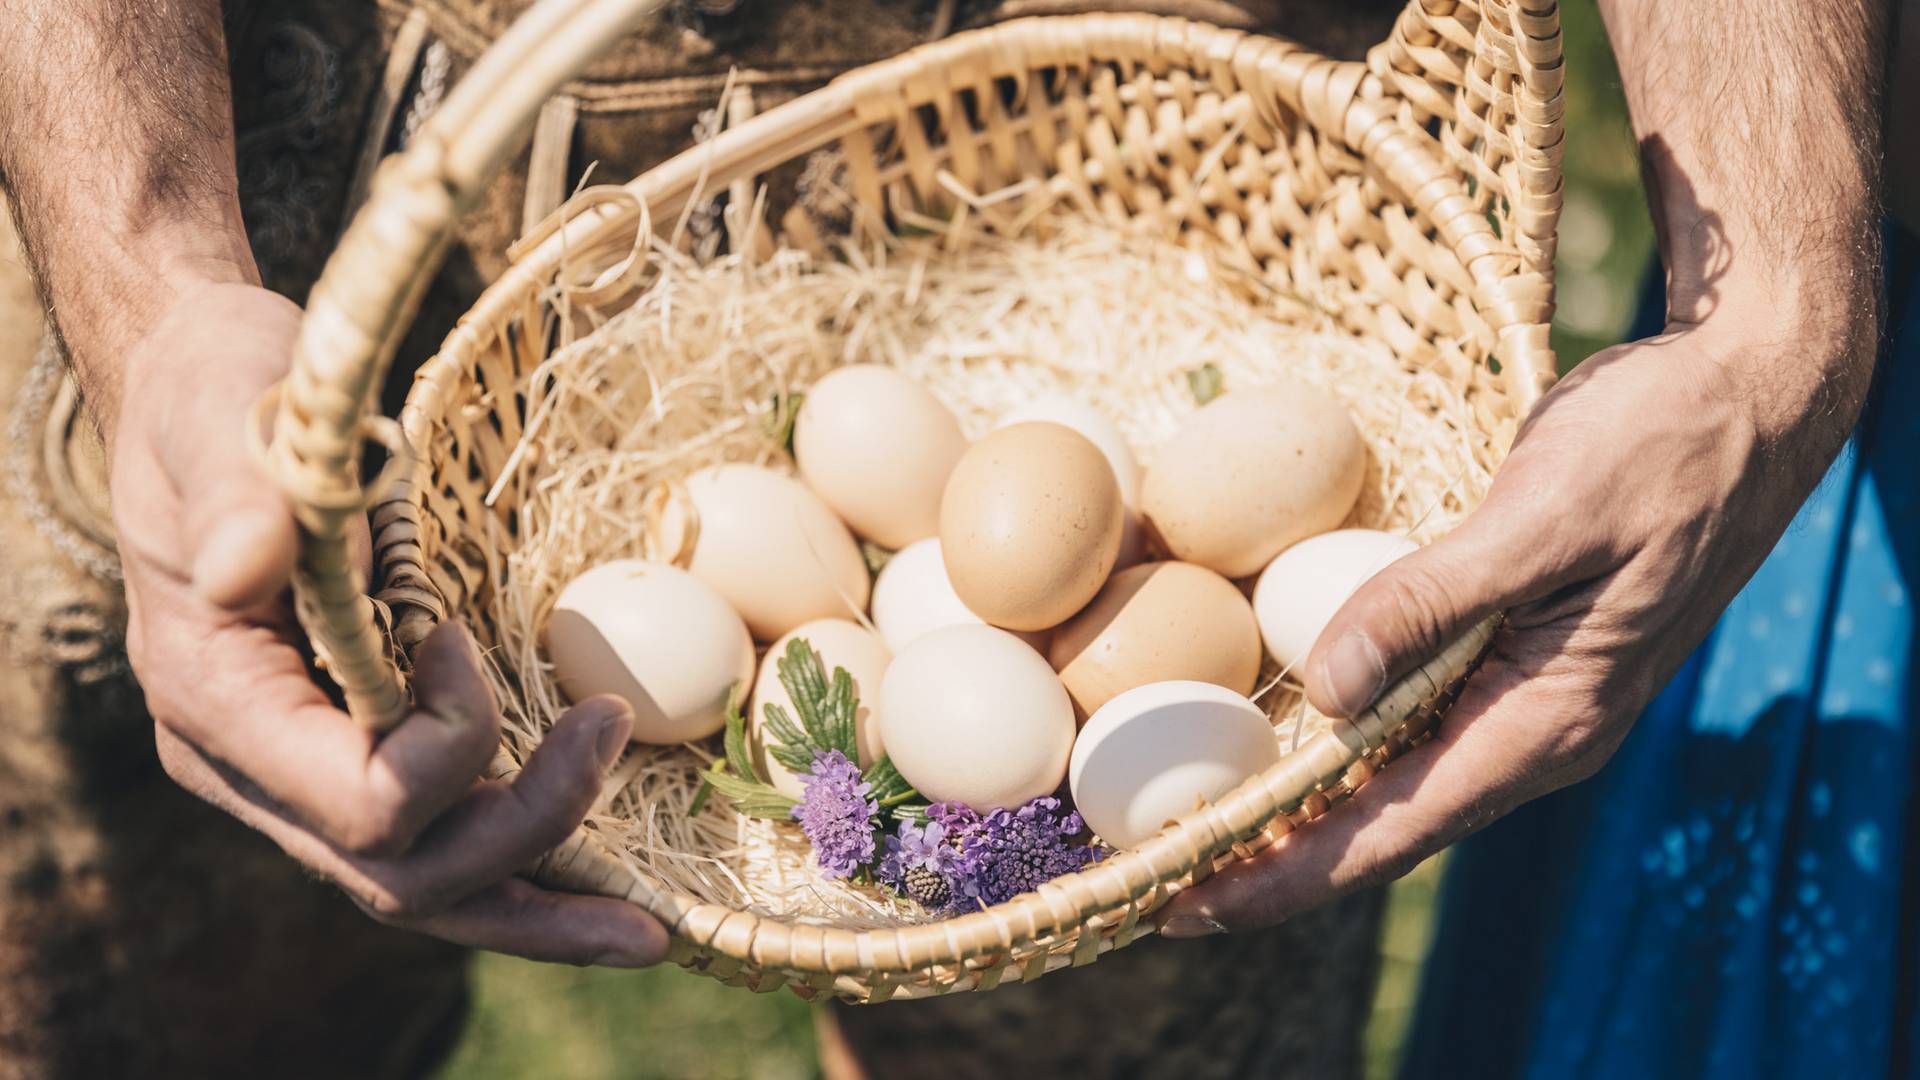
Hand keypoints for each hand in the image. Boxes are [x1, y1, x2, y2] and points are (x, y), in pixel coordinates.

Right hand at [110, 280, 668, 966]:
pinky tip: (613, 912)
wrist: (207, 402)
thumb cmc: (223, 398)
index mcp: (215, 701)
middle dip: (527, 828)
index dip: (446, 741)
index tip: (460, 635)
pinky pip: (440, 854)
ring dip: (544, 915)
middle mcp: (255, 770)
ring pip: (428, 896)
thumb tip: (244, 565)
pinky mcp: (355, 762)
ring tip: (651, 930)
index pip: (356, 799)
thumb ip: (239, 494)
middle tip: (612, 730)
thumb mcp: (224, 415)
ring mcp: (303, 780)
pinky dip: (527, 885)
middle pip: (403, 876)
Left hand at [1156, 305, 1873, 936]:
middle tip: (1160, 881)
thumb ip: (1431, 605)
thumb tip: (1324, 693)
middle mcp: (1533, 729)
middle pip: (1385, 821)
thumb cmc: (1659, 449)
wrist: (1743, 400)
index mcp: (1547, 720)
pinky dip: (1338, 740)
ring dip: (1300, 806)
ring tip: (1197, 827)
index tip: (1188, 903)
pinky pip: (1413, 719)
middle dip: (1275, 857)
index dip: (1287, 874)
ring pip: (1395, 775)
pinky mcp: (1511, 651)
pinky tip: (1278, 737)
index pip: (1395, 828)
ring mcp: (1524, 695)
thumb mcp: (1540, 519)